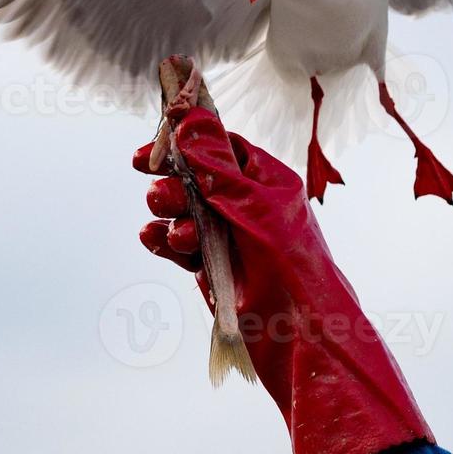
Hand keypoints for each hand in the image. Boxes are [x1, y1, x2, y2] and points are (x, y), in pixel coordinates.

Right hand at [133, 104, 434, 453]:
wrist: (301, 337)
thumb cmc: (290, 266)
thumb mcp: (251, 206)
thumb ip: (214, 164)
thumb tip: (188, 115)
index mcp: (267, 181)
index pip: (221, 145)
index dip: (188, 139)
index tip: (154, 137)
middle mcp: (248, 205)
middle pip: (195, 177)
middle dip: (173, 180)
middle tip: (152, 181)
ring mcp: (231, 238)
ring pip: (184, 212)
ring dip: (170, 215)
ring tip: (172, 230)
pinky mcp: (215, 269)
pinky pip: (180, 245)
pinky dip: (166, 242)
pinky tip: (158, 241)